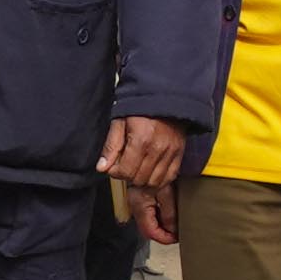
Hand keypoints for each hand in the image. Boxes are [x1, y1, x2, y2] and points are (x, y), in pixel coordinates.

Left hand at [99, 114, 186, 233]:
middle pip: (139, 179)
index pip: (126, 172)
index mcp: (141, 140)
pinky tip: (150, 173)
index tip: (114, 166)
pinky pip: (169, 177)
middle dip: (128, 176)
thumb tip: (102, 167)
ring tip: (137, 170)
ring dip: (143, 181)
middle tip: (124, 167)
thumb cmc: (140, 108)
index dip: (115, 172)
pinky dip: (159, 180)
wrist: (164, 97)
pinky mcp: (179, 153)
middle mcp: (157, 149)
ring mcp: (170, 152)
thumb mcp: (119, 122)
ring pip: (154, 182)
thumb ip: (111, 146)